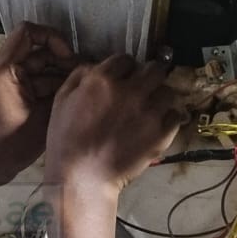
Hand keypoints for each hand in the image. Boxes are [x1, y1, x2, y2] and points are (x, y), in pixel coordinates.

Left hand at [0, 23, 77, 187]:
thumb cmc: (11, 142)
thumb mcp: (41, 116)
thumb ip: (61, 89)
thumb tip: (82, 71)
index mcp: (5, 68)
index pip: (30, 32)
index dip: (53, 39)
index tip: (68, 59)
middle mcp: (6, 69)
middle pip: (41, 51)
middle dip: (65, 61)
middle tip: (85, 76)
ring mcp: (10, 81)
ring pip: (43, 67)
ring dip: (63, 74)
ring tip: (84, 87)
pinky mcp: (16, 94)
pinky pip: (38, 81)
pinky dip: (54, 86)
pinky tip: (73, 97)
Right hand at [45, 55, 187, 193]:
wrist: (83, 178)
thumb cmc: (65, 141)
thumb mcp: (61, 101)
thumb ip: (80, 76)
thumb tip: (96, 66)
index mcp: (103, 79)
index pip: (125, 59)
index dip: (123, 68)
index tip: (121, 79)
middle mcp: (131, 90)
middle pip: (155, 69)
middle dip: (148, 76)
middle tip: (141, 90)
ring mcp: (149, 112)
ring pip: (168, 92)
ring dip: (159, 98)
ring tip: (149, 111)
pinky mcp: (162, 133)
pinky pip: (175, 116)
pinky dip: (167, 119)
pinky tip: (154, 127)